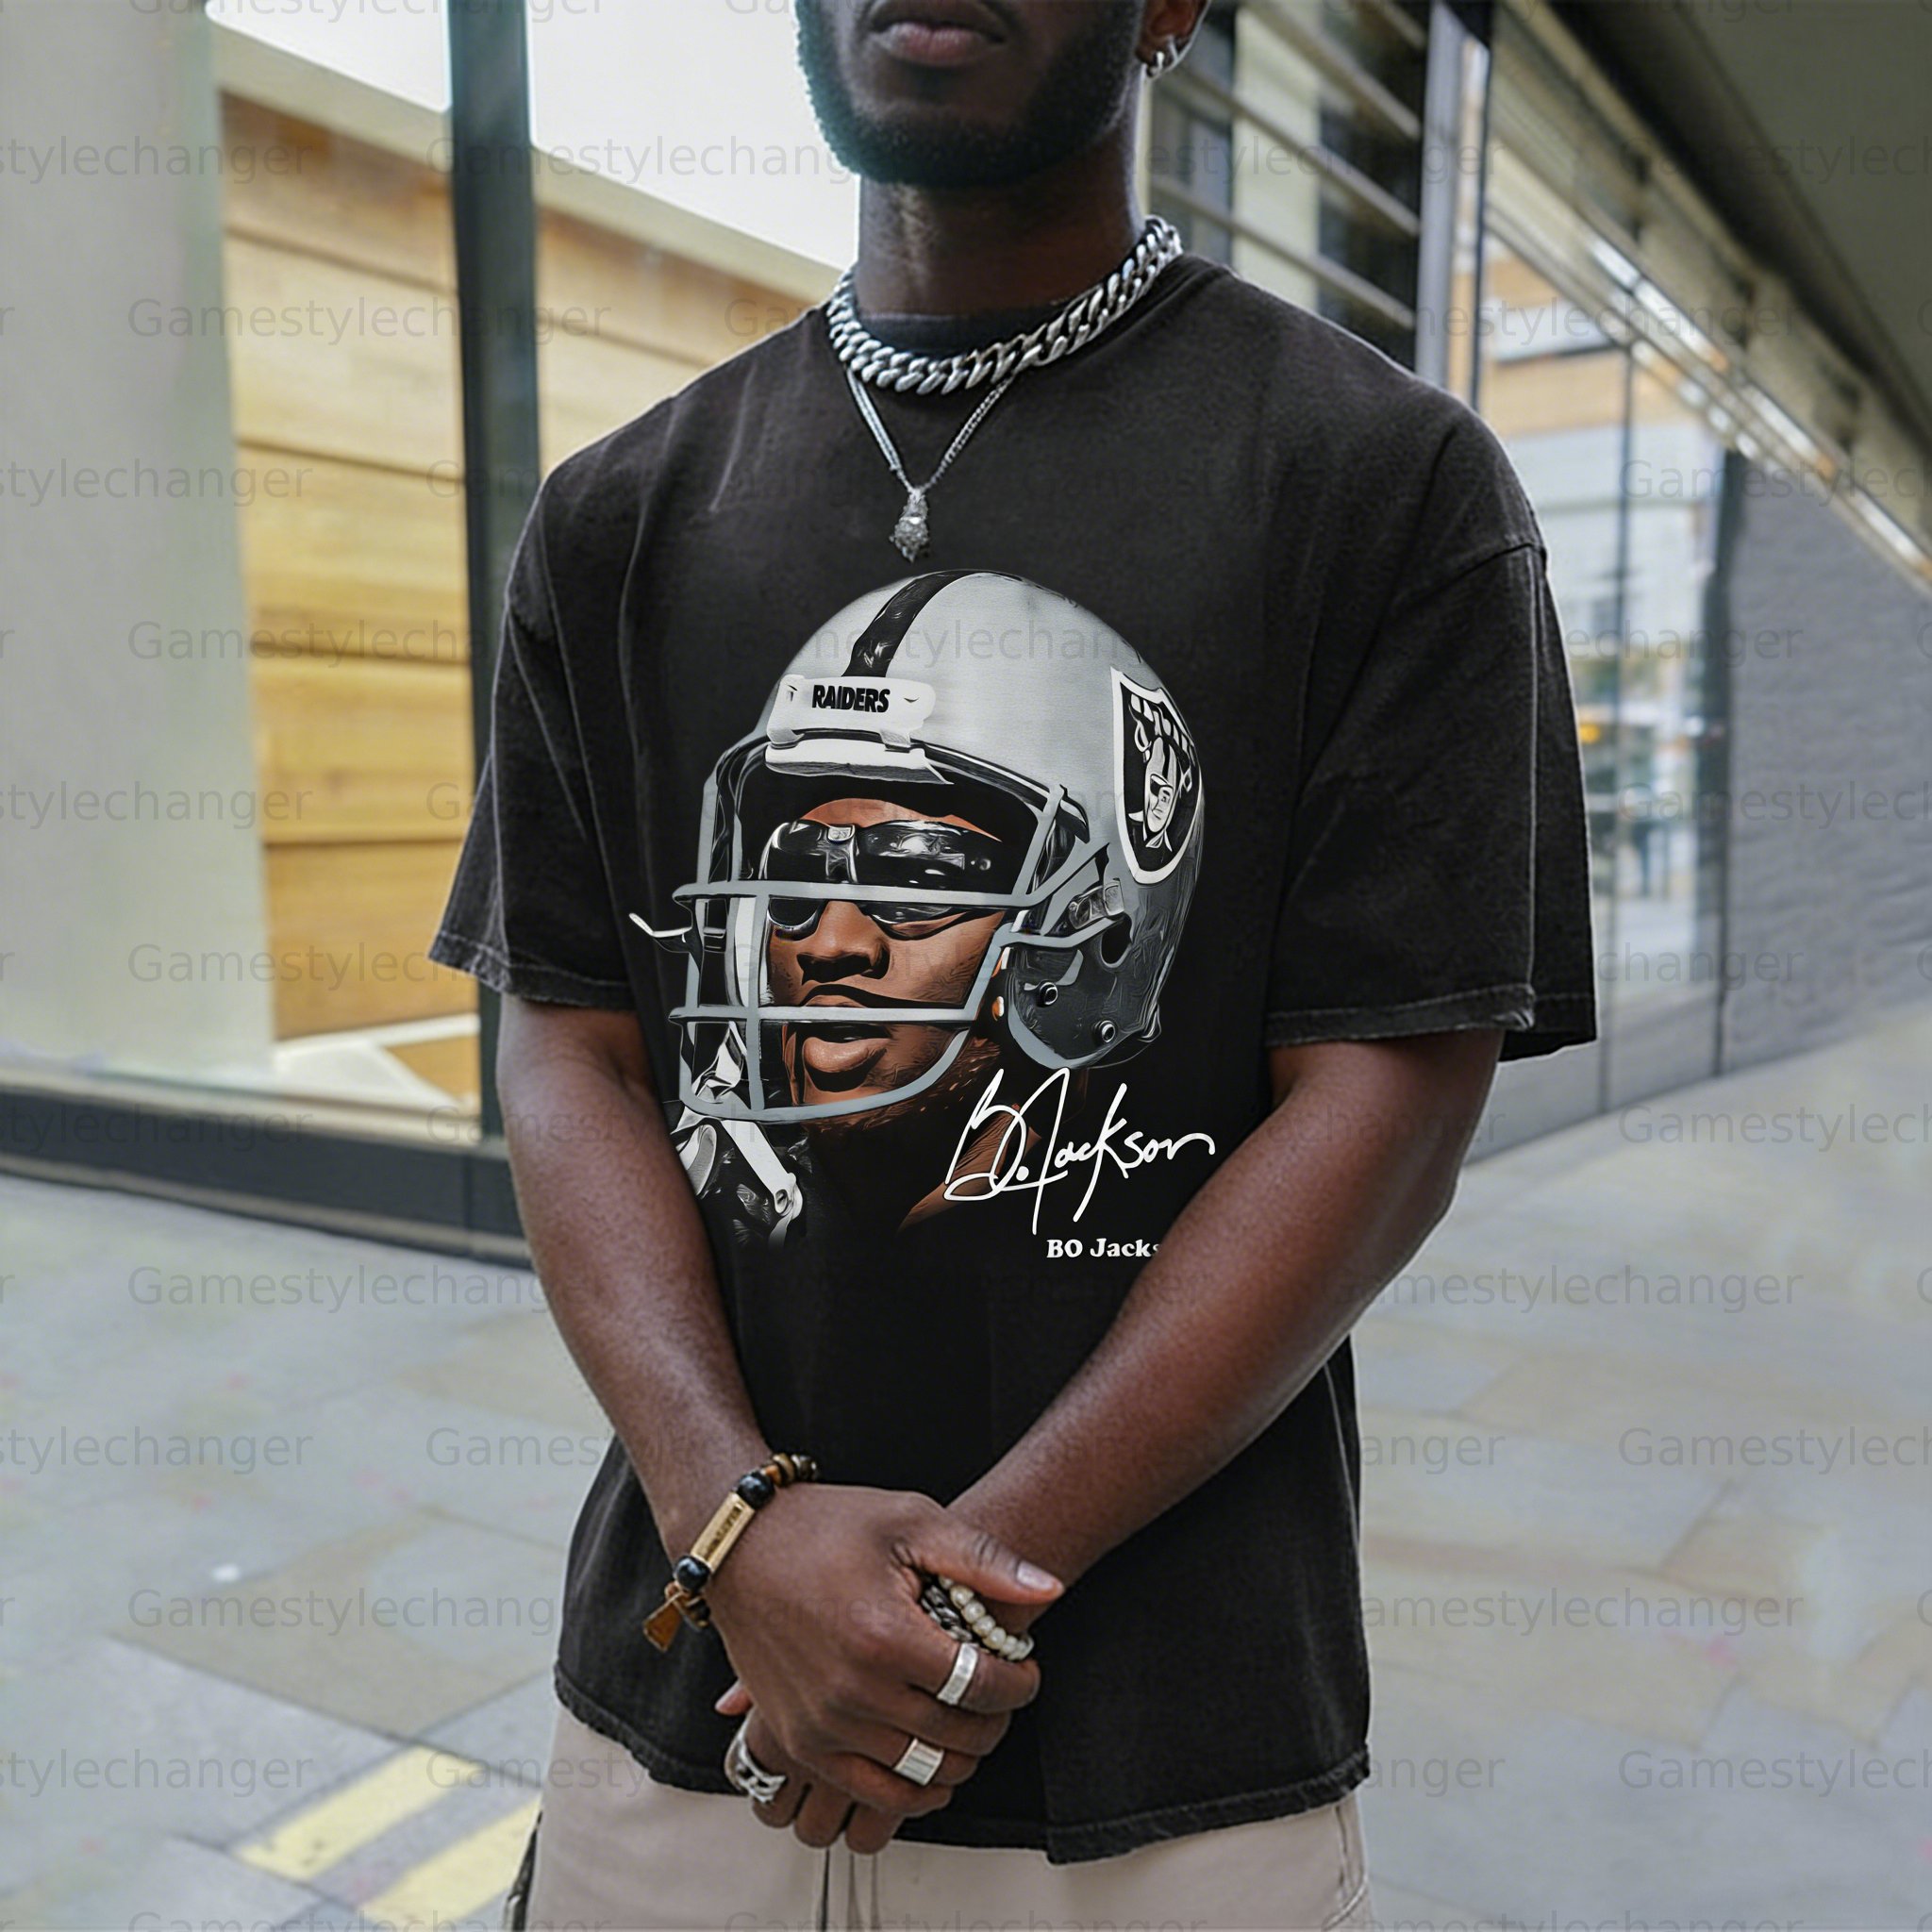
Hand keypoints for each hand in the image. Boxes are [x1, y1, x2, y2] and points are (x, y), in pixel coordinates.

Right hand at [700, 1486, 1059, 1843]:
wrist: (741, 1547)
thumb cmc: (828, 1526)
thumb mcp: (910, 1520)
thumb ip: (983, 1559)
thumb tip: (1049, 1588)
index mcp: (885, 1636)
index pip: (980, 1686)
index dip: (1018, 1682)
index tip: (1026, 1668)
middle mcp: (851, 1691)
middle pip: (956, 1736)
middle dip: (996, 1719)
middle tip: (1003, 1694)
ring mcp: (822, 1725)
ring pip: (921, 1773)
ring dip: (962, 1757)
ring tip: (973, 1723)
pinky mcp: (801, 1743)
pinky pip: (873, 1795)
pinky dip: (914, 1792)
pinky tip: (935, 1766)